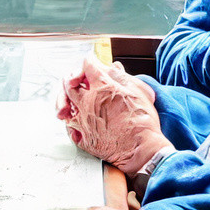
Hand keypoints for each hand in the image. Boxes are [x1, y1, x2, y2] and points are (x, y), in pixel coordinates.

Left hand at [58, 57, 170, 174]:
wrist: (141, 149)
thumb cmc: (143, 121)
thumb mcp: (137, 91)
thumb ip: (121, 77)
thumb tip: (113, 67)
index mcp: (102, 87)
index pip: (88, 65)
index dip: (90, 61)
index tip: (91, 61)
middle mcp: (88, 102)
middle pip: (70, 84)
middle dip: (72, 79)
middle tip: (76, 79)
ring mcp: (83, 121)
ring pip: (66, 106)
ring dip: (67, 100)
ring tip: (72, 101)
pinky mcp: (83, 138)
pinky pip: (69, 128)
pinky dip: (71, 122)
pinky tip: (75, 120)